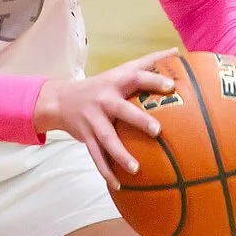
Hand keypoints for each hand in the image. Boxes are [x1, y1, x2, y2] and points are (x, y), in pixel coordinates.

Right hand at [32, 52, 178, 187]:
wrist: (60, 100)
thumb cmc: (100, 85)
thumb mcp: (120, 70)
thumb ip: (147, 62)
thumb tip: (176, 51)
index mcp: (115, 82)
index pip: (135, 77)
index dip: (152, 80)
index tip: (170, 86)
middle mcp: (104, 100)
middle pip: (121, 109)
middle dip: (138, 120)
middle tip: (157, 130)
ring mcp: (93, 120)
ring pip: (106, 138)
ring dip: (120, 154)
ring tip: (136, 168)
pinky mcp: (86, 137)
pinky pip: (96, 156)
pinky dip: (106, 171)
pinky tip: (118, 185)